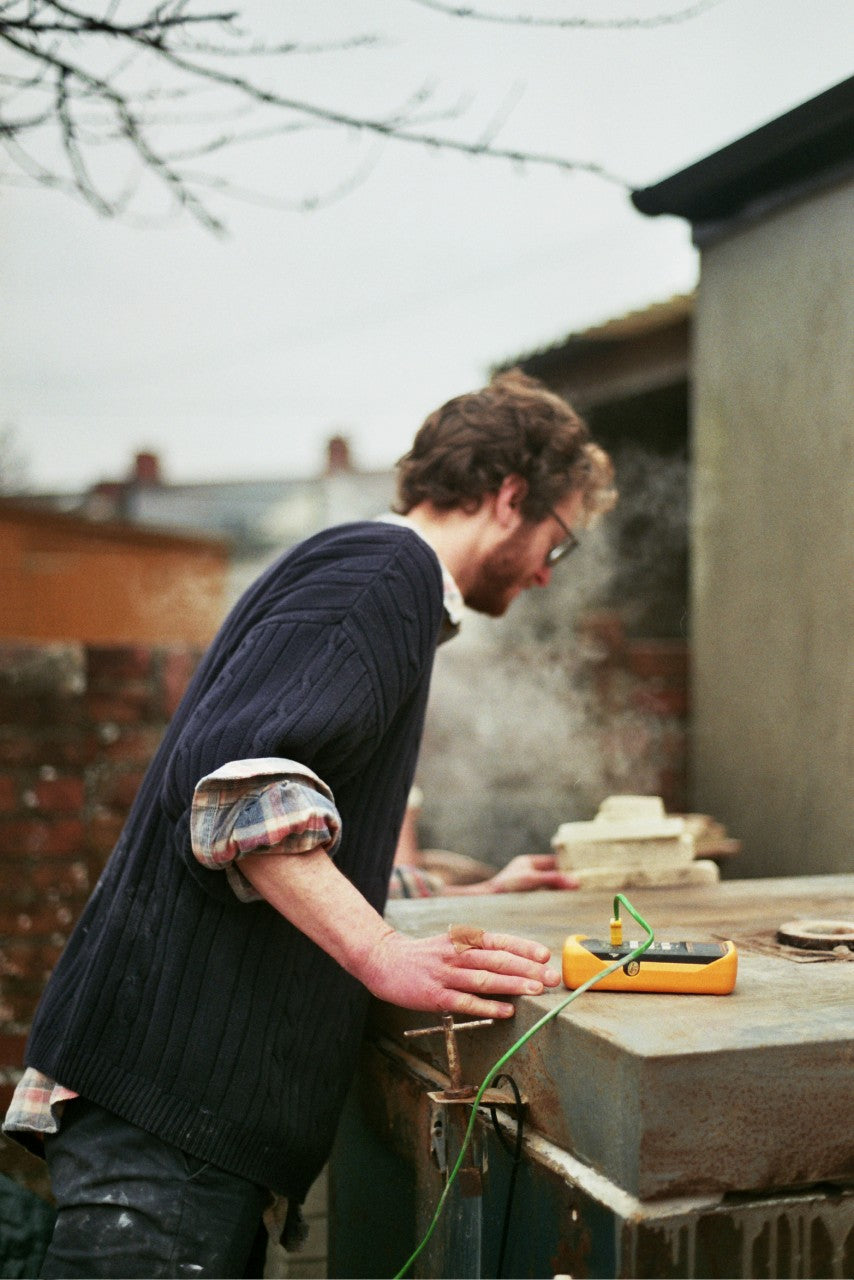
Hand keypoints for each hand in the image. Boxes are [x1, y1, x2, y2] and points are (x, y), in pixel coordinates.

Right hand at [358, 926, 560, 1018]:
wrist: (384, 960)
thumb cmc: (424, 955)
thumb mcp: (451, 943)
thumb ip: (477, 949)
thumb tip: (513, 959)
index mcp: (462, 940)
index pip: (498, 941)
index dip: (522, 947)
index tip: (545, 955)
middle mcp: (456, 954)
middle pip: (497, 960)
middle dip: (527, 968)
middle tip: (552, 977)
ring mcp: (445, 974)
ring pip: (484, 979)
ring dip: (512, 985)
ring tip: (536, 991)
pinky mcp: (434, 995)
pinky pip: (464, 1001)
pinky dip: (487, 1006)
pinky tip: (505, 1011)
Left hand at [447, 854, 578, 895]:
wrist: (484, 903)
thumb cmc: (504, 887)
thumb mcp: (531, 880)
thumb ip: (553, 879)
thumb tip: (577, 882)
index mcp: (531, 862)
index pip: (555, 861)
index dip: (570, 865)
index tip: (586, 871)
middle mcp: (530, 873)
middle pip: (555, 875)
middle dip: (568, 880)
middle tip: (587, 886)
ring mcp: (528, 886)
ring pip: (551, 887)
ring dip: (562, 892)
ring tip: (579, 897)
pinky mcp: (526, 900)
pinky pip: (545, 898)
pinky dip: (555, 901)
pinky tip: (564, 907)